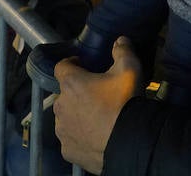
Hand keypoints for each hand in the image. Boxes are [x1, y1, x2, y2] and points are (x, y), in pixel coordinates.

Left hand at [55, 37, 144, 172]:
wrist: (129, 142)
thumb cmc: (125, 102)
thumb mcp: (129, 70)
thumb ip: (123, 51)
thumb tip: (120, 40)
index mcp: (71, 83)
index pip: (61, 66)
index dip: (71, 64)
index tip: (82, 65)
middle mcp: (61, 106)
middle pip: (65, 94)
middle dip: (77, 92)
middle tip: (96, 95)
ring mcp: (62, 130)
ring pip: (65, 117)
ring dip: (76, 114)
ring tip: (96, 117)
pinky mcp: (67, 150)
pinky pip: (70, 139)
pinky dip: (79, 136)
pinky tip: (95, 136)